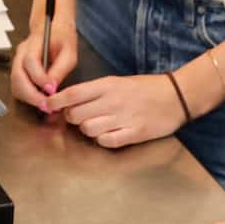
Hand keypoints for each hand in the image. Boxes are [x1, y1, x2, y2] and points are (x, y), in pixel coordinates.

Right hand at [10, 0, 77, 111]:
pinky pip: (18, 86)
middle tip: (46, 106)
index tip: (51, 90)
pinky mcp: (18, 71)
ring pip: (15, 84)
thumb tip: (52, 88)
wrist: (53, 28)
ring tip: (45, 105)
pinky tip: (40, 100)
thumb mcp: (69, 51)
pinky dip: (27, 96)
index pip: (30, 61)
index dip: (39, 78)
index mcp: (34, 42)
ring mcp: (17, 62)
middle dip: (31, 95)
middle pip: (17, 76)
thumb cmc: (62, 38)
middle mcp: (21, 52)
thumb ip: (61, 69)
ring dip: (28, 98)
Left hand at [50, 71, 190, 148]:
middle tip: (78, 117)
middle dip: (71, 118)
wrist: (176, 96)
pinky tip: (109, 133)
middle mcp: (113, 101)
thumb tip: (68, 100)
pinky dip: (103, 140)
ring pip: (88, 129)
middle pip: (76, 114)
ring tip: (97, 125)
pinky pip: (107, 141)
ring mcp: (123, 118)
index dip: (56, 102)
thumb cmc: (145, 88)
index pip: (72, 94)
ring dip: (87, 129)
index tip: (48, 106)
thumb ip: (94, 91)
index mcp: (108, 85)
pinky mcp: (134, 133)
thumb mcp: (118, 82)